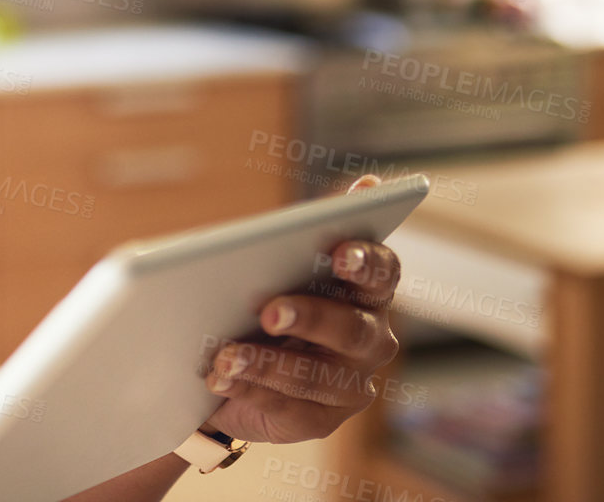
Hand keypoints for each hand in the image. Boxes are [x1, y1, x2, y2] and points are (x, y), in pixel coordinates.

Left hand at [197, 175, 401, 443]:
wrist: (234, 361)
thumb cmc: (264, 291)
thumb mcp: (281, 257)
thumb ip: (318, 227)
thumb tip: (371, 185)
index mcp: (367, 290)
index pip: (384, 272)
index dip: (367, 262)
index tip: (338, 253)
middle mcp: (371, 338)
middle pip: (354, 329)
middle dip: (311, 318)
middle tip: (268, 311)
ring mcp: (350, 385)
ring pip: (318, 377)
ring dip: (268, 364)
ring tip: (225, 355)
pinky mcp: (319, 420)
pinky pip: (287, 408)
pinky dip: (249, 390)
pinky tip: (219, 378)